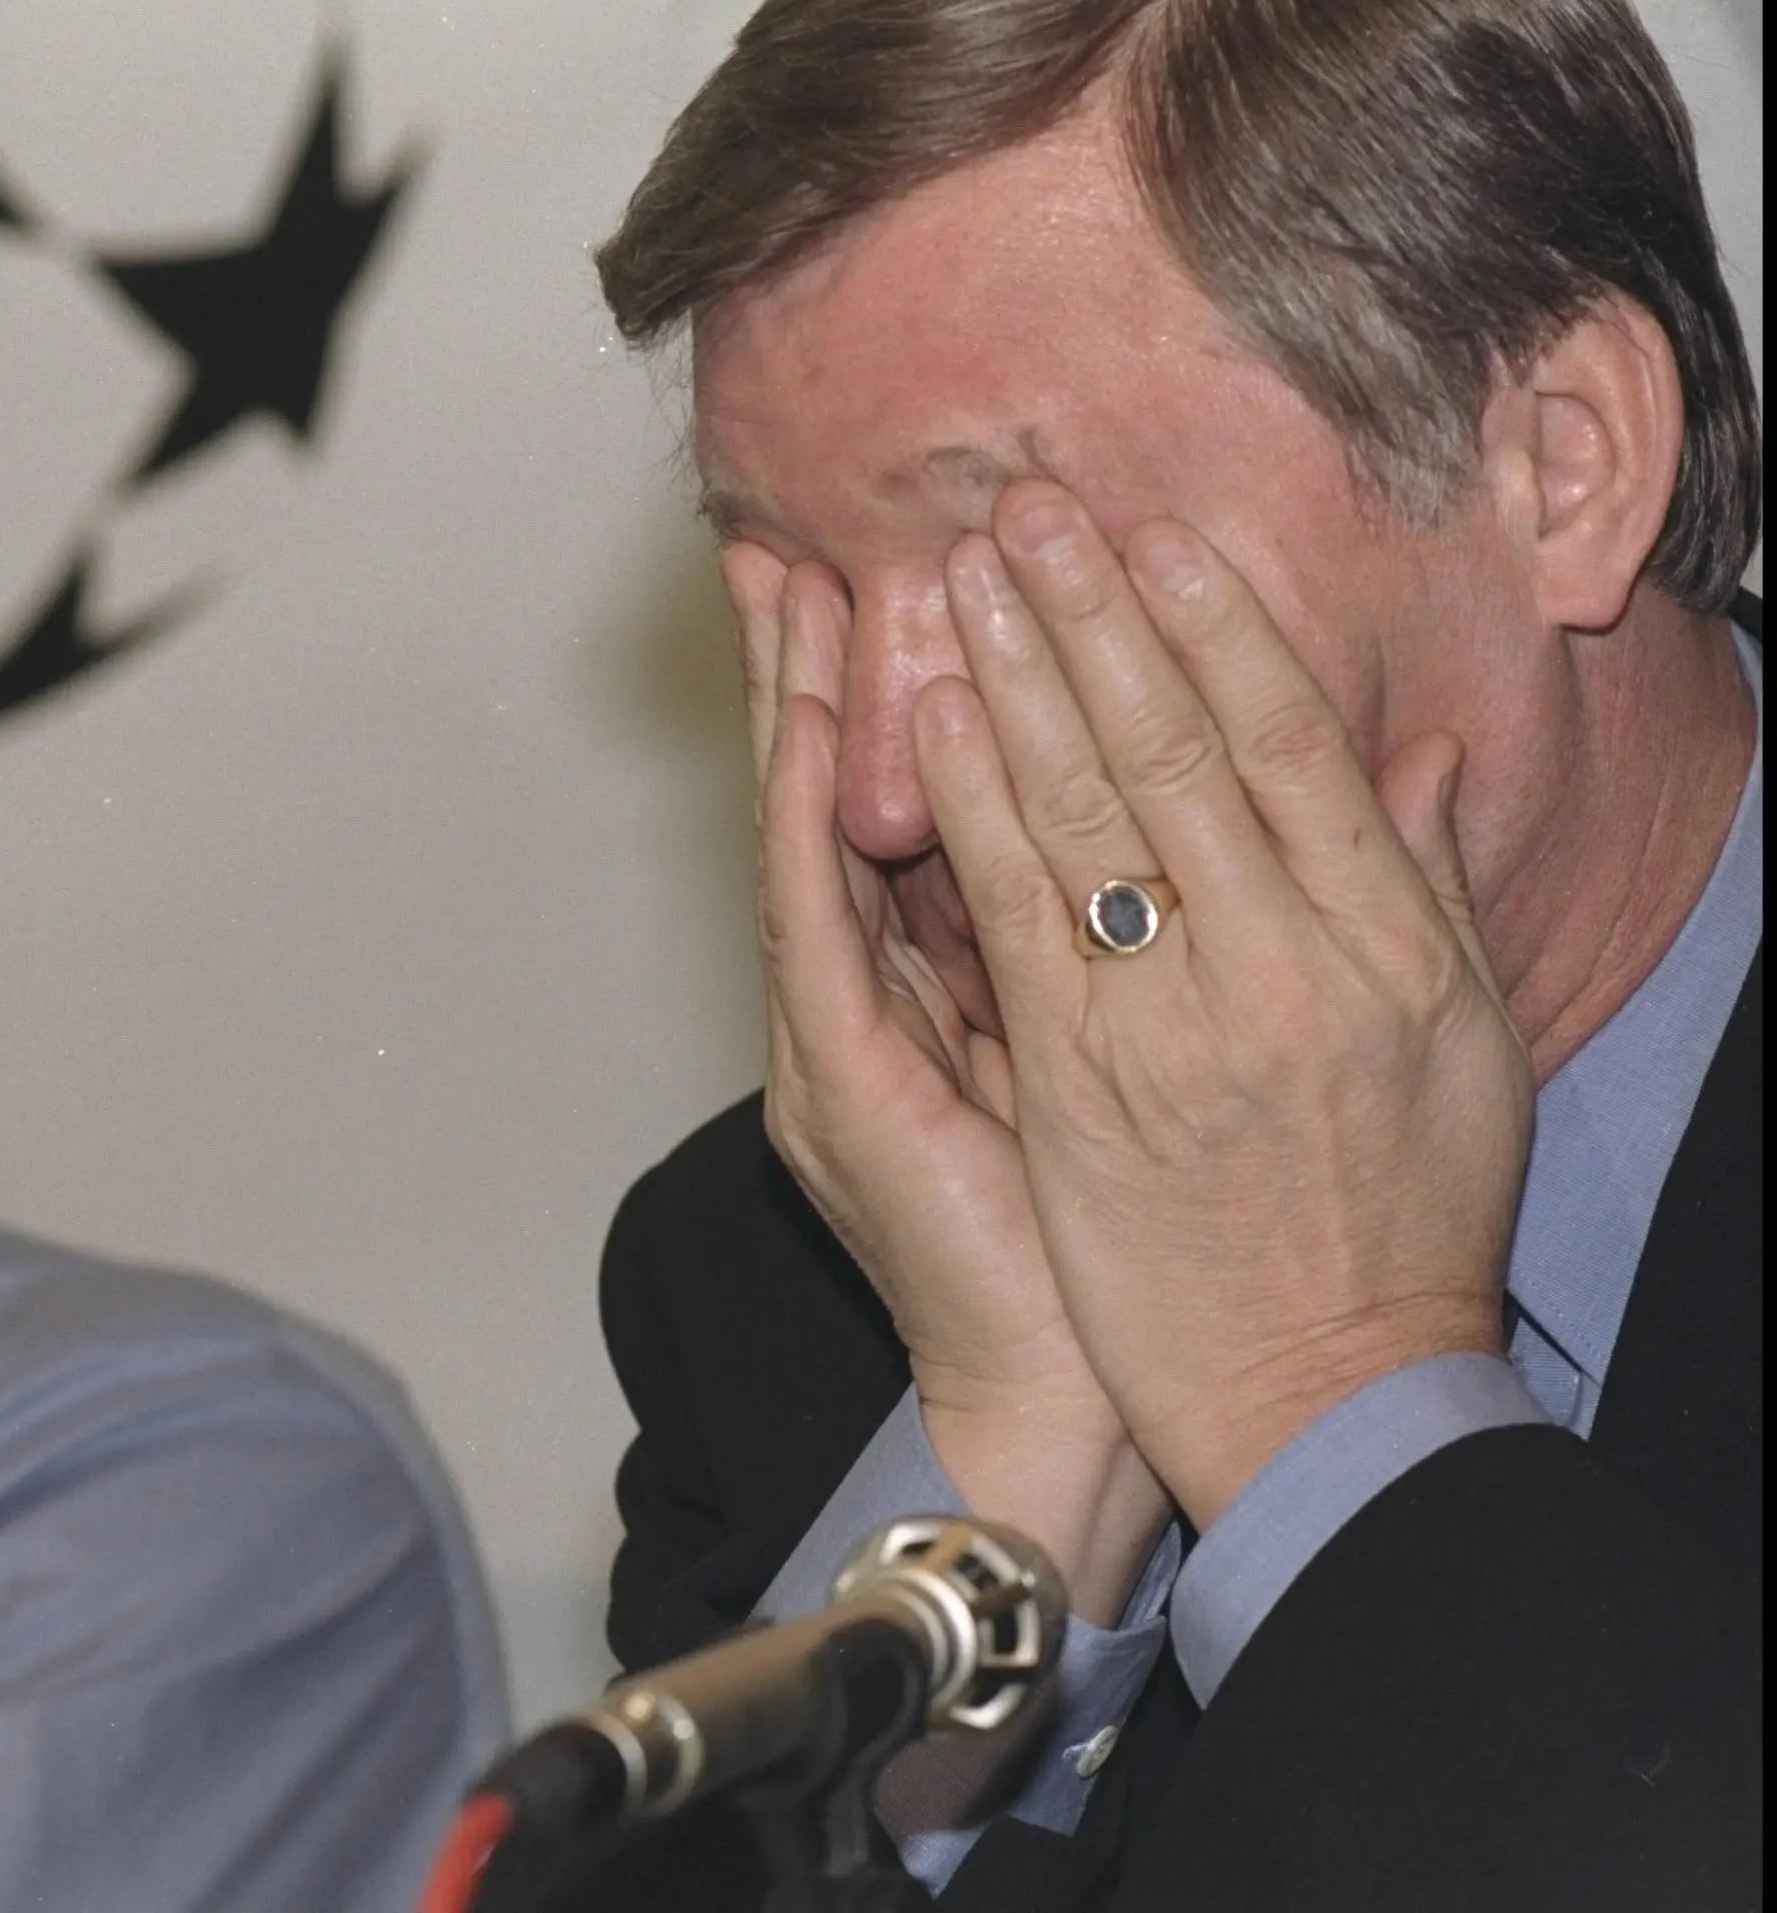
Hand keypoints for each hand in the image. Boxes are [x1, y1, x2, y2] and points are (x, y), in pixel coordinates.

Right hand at [725, 542, 1169, 1614]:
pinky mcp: (839, 1083)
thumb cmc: (1116, 1249)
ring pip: (807, 841)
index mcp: (939, 992)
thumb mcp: (1121, 1057)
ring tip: (784, 588)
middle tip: (786, 546)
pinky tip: (812, 724)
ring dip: (795, 710)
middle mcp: (868, 1004)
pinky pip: (815, 919)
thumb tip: (1167, 826)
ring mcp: (836, 1041)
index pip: (915, 815)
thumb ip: (1112, 944)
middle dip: (811, 672)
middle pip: (833, 805)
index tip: (909, 580)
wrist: (1071, 1403)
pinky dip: (811, 816)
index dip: (903, 698)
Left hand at [915, 486, 1532, 1526]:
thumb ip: (1420, 894)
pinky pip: (1016, 915)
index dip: (1216, 625)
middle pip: (1169, 748)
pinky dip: (974, 805)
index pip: (1288, 740)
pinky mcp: (1073, 1082)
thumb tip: (1412, 757)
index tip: (1160, 533)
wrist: (1320, 1390)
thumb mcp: (1458, 1050)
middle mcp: (1279, 966)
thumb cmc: (1397, 1220)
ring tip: (957, 577)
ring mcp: (1168, 1023)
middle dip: (1090, 616)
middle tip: (1026, 508)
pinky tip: (940, 721)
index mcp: (1385, 944)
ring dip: (1014, 676)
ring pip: (1079, 810)